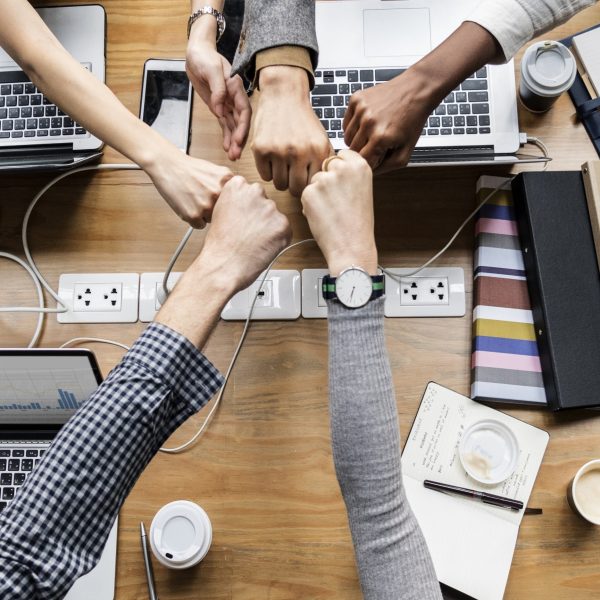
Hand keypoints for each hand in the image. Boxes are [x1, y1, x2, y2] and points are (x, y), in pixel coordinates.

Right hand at [146, 148, 232, 227]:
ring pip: (212, 220)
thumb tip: (241, 202)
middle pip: (225, 213)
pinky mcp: (193, 215)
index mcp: (228, 182)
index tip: (222, 202)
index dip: (227, 203)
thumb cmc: (191, 169)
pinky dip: (194, 219)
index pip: (235, 203)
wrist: (169, 166)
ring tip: (194, 199)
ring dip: (205, 215)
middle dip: (216, 209)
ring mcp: (206, 206)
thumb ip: (230, 186)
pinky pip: (199, 226)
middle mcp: (218, 194)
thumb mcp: (217, 172)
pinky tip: (188, 206)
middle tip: (204, 198)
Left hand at [186, 20, 250, 159]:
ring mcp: (227, 103)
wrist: (196, 54)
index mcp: (236, 87)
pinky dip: (226, 136)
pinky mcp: (219, 107)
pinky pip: (225, 124)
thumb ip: (218, 89)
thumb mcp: (211, 70)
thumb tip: (220, 109)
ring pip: (233, 126)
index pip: (244, 110)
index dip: (243, 126)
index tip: (238, 140)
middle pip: (240, 122)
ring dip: (234, 141)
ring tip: (233, 157)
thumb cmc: (204, 57)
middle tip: (236, 154)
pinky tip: (227, 148)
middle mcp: (234, 97)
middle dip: (239, 139)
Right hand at [200, 176, 292, 292]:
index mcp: (237, 185)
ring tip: (253, 242)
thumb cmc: (219, 245)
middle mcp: (255, 192)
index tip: (242, 217)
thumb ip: (236, 202)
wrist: (224, 265)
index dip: (247, 207)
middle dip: (260, 216)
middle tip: (249, 232)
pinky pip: (284, 231)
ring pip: (275, 217)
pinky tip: (262, 247)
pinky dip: (278, 240)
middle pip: (264, 202)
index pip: (250, 190)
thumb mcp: (220, 212)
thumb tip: (248, 205)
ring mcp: (270, 208)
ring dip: (269, 228)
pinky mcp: (283, 224)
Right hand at [252, 65, 331, 196]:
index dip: (309, 185)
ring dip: (281, 178)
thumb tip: (325, 186)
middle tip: (293, 176)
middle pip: (296, 189)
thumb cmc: (303, 121)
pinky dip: (268, 171)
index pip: (313, 185)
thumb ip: (325, 163)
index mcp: (317, 150)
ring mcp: (278, 151)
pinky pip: (265, 176)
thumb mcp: (322, 139)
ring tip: (283, 166)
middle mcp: (299, 152)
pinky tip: (273, 159)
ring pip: (279, 185)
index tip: (305, 179)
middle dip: (294, 185)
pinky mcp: (261, 149)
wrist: (284, 95)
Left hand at [301, 150, 376, 275]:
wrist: (352, 246)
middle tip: (338, 201)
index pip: (341, 155)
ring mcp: (324, 180)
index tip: (343, 183)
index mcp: (360, 166)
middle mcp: (342, 168)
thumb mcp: (362, 191)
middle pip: (326, 166)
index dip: (339, 170)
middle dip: (327, 181)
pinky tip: (323, 216)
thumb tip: (331, 167)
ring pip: (314, 181)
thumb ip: (348, 175)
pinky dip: (310, 205)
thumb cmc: (358, 224)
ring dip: (318, 194)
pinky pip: (305, 194)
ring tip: (332, 212)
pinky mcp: (309, 192)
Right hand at [343, 22, 502, 171]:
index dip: (370, 162)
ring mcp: (361, 109)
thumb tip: (369, 173)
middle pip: (353, 150)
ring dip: (357, 139)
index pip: (362, 162)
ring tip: (372, 133)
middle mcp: (368, 122)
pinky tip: (367, 123)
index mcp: (380, 138)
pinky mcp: (356, 100)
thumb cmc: (412, 120)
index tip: (377, 157)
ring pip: (347, 137)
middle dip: (364, 151)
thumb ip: (386, 167)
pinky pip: (346, 123)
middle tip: (377, 144)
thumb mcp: (406, 152)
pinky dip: (354, 126)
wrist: (415, 90)